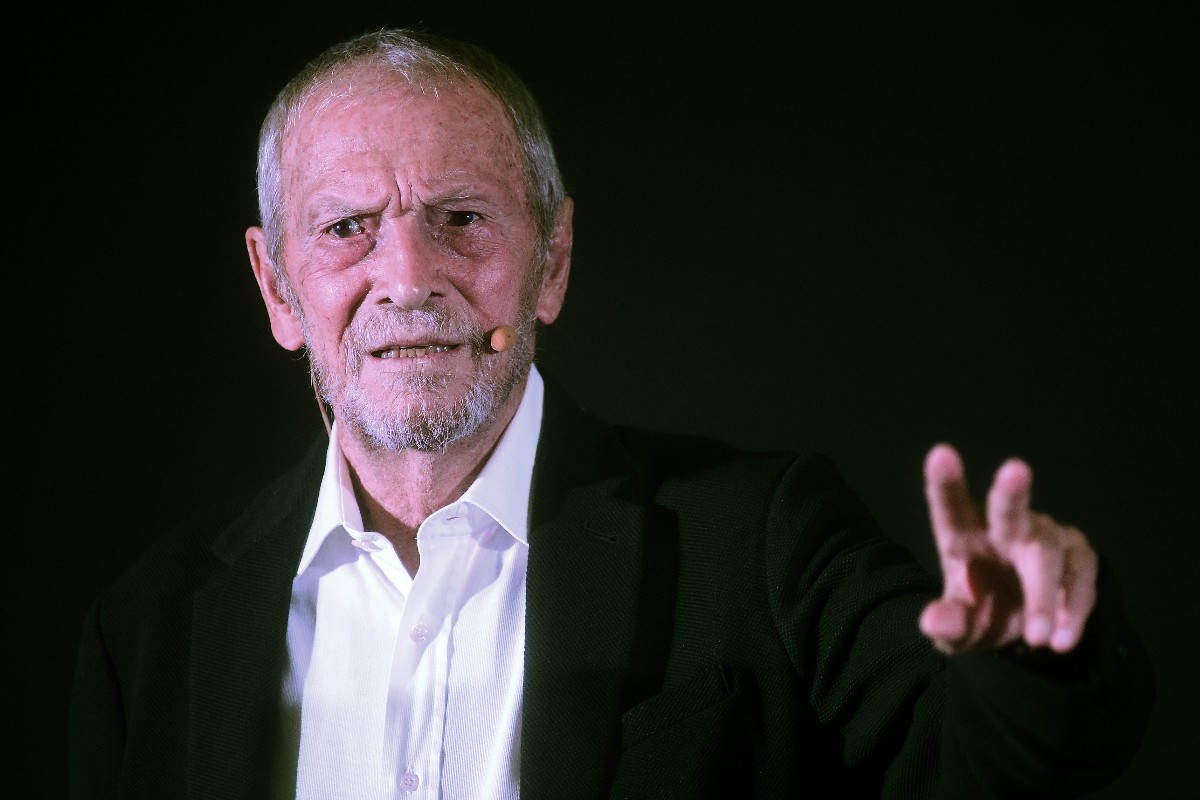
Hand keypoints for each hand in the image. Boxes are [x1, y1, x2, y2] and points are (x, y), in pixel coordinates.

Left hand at [918, 443, 1096, 654]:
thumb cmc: (982, 613)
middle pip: (1008, 509)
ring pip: (1048, 554)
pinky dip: (1073, 609)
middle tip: (1015, 468)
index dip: (944, 481)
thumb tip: (932, 623)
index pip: (949, 506)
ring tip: (1038, 639)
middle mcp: (1001, 527)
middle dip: (1011, 491)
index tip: (940, 453)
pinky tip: (1062, 639)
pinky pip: (1081, 576)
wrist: (1025, 628)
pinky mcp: (1077, 551)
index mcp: (962, 535)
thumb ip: (948, 626)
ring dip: (1044, 597)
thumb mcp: (960, 630)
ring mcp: (1043, 534)